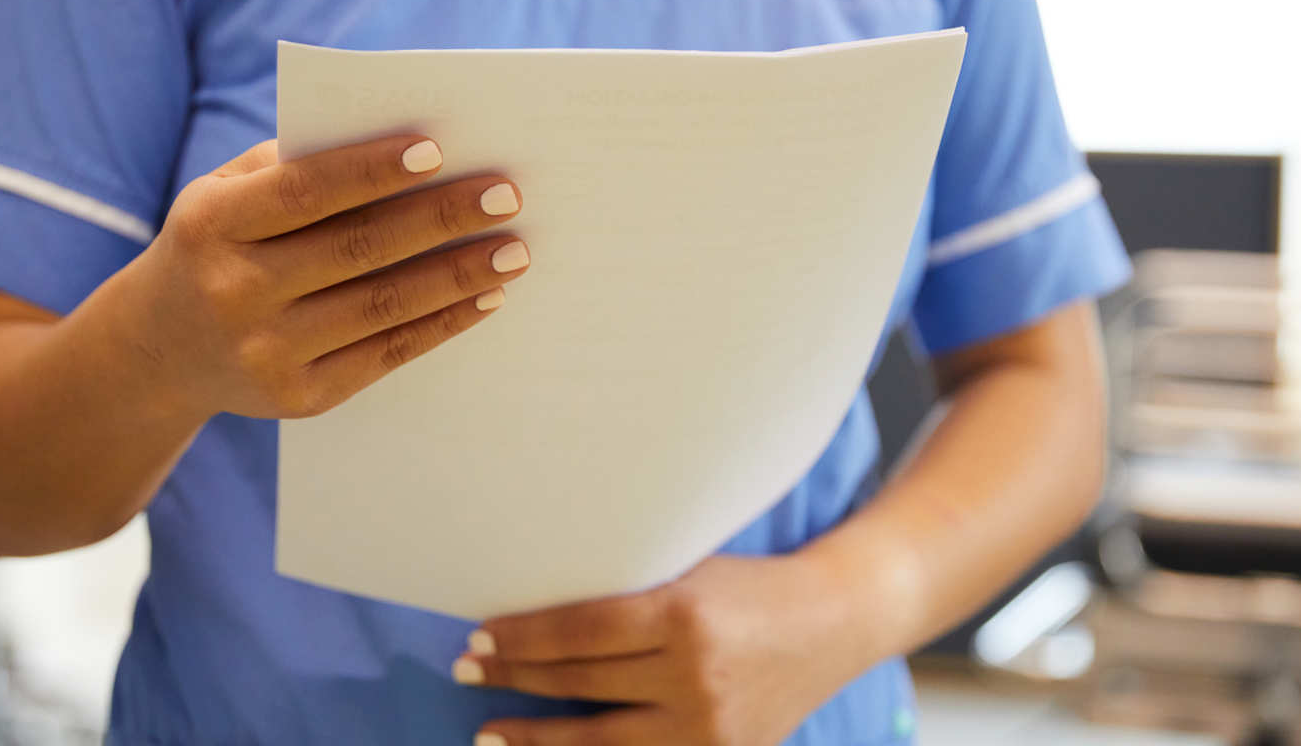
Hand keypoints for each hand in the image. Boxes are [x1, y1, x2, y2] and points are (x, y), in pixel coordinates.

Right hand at [118, 135, 528, 421]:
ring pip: (381, 308)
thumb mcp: (225, 193)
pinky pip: (387, 354)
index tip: (436, 149)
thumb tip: (407, 149)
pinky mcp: (300, 398)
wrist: (158, 350)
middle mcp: (234, 292)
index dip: (370, 171)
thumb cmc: (219, 243)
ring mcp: (266, 353)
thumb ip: (295, 164)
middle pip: (356, 249)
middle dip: (439, 219)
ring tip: (514, 249)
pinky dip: (443, 323)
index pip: (303, 192)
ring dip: (457, 276)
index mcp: (212, 226)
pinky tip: (486, 296)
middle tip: (506, 194)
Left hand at [451, 555, 882, 745]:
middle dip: (515, 678)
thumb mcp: (689, 571)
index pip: (581, 629)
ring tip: (488, 733)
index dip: (523, 637)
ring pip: (599, 742)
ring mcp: (709, 727)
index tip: (480, 636)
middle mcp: (695, 675)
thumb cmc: (750, 586)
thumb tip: (537, 608)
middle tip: (466, 669)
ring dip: (535, 738)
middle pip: (581, 682)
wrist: (834, 621)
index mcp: (685, 613)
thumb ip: (626, 591)